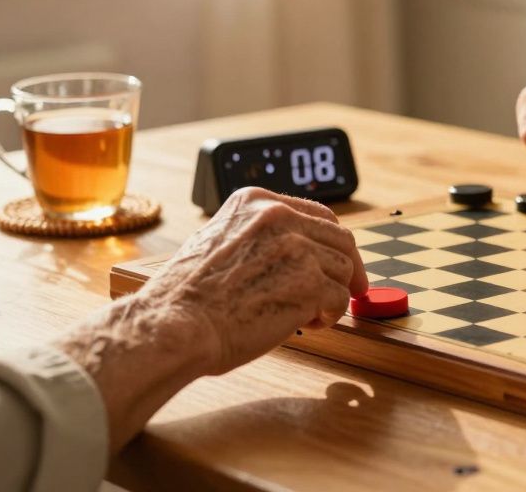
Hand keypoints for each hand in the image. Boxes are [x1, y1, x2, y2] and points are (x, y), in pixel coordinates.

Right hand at [55, 187, 366, 451]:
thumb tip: (295, 251)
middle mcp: (278, 216)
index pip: (316, 214)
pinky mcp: (308, 282)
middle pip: (340, 239)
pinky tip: (310, 324)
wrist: (172, 325)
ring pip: (343, 270)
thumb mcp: (218, 241)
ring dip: (334, 295)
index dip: (333, 241)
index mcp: (255, 201)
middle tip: (353, 290)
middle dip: (349, 267)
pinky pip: (340, 298)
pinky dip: (331, 315)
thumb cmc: (186, 297)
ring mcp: (296, 247)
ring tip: (311, 314)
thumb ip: (257, 237)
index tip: (341, 259)